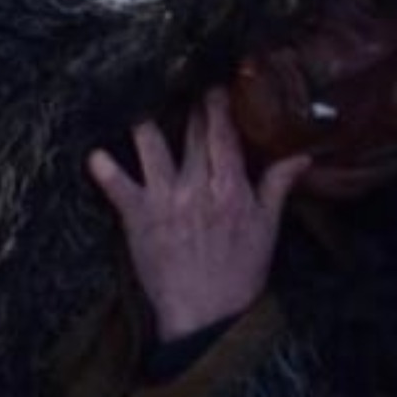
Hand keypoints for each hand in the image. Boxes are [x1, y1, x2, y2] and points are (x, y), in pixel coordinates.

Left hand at [88, 89, 309, 340]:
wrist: (204, 314)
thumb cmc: (238, 274)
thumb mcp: (267, 230)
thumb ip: (278, 187)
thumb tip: (302, 157)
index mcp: (231, 189)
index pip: (223, 135)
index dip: (217, 106)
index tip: (212, 86)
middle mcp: (197, 188)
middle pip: (190, 133)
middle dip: (186, 106)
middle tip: (178, 82)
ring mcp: (165, 200)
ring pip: (151, 147)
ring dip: (144, 124)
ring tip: (137, 104)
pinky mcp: (137, 218)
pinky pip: (116, 186)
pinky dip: (104, 170)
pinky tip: (94, 154)